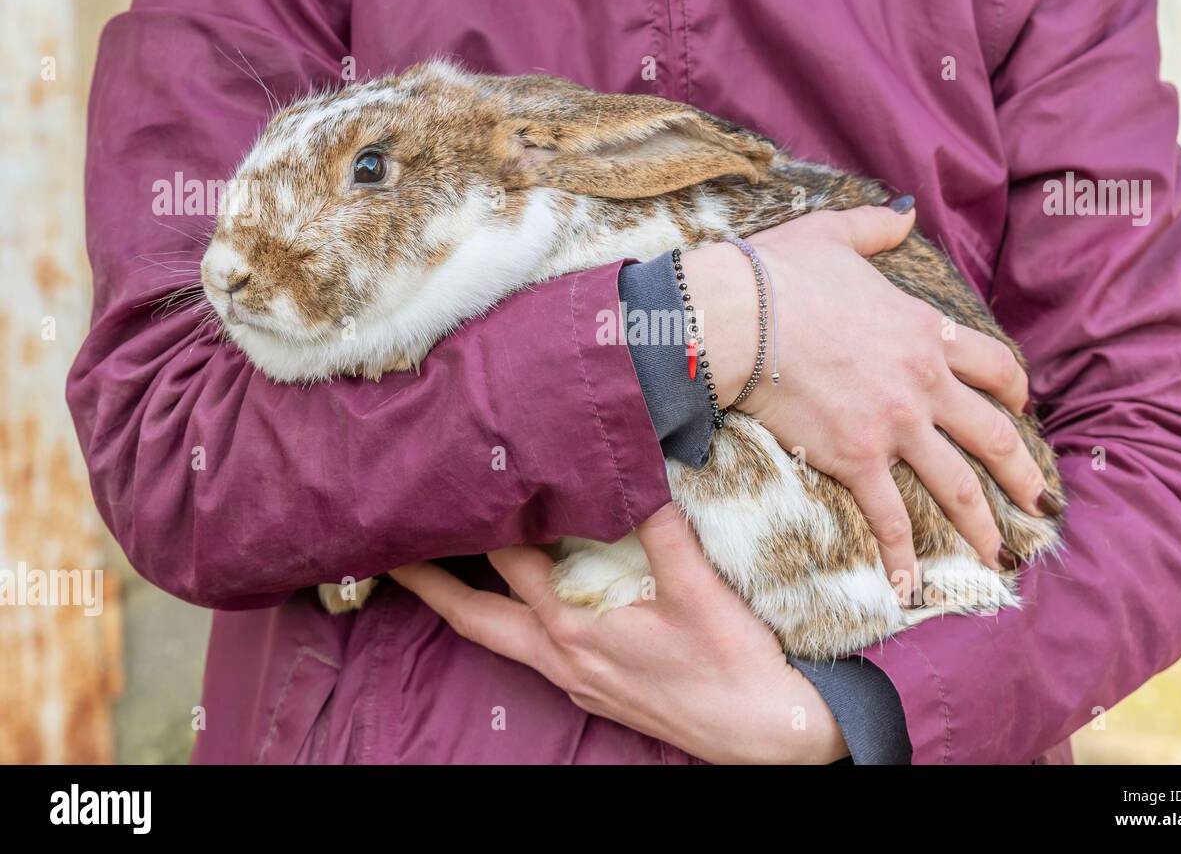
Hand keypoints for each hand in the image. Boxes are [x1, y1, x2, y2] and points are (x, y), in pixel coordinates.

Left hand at [390, 505, 849, 764]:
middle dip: (429, 585)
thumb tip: (637, 472)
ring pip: (501, 640)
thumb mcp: (699, 591)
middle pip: (475, 618)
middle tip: (389, 556)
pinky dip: (514, 624)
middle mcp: (562, 658)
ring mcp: (576, 681)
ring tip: (443, 576)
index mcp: (575, 628)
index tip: (445, 488)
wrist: (765, 735)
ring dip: (469, 606)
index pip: (508, 563)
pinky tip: (527, 608)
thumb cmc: (733, 666)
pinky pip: (534, 654)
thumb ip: (662, 529)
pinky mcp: (596, 692)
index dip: (476, 523)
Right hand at [680, 204, 1049, 594]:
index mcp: (925, 332)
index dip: (1015, 391)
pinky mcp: (858, 459)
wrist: (741, 315)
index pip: (994, 366)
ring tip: (1004, 556)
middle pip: (994, 435)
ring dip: (985, 524)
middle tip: (1041, 501)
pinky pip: (891, 517)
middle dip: (1023, 472)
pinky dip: (904, 556)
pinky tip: (912, 587)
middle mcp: (924, 383)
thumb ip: (878, 229)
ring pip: (958, 484)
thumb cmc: (781, 273)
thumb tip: (903, 217)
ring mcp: (895, 425)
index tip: (1023, 409)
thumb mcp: (837, 233)